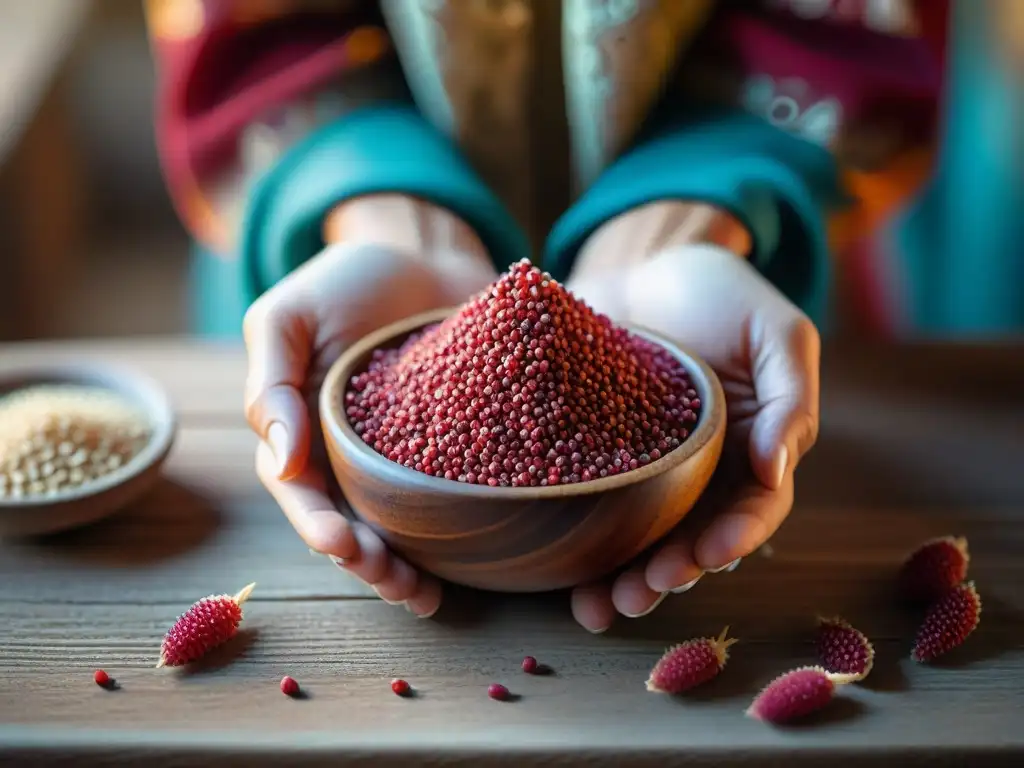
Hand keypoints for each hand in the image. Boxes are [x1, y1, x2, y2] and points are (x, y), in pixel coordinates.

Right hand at [244, 195, 497, 616]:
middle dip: (368, 565)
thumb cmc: (347, 280)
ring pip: (400, 528)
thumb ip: (272, 383)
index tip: (343, 545)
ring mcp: (404, 459)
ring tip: (427, 597)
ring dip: (407, 568)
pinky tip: (474, 563)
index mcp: (304, 433)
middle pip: (351, 526)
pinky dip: (459, 535)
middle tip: (396, 584)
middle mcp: (351, 457)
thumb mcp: (289, 316)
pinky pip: (452, 498)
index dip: (318, 526)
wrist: (425, 254)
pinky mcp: (455, 451)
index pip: (303, 494)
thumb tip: (279, 461)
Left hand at [565, 204, 819, 631]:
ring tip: (596, 606)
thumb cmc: (719, 291)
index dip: (734, 539)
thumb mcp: (775, 329)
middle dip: (667, 574)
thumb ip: (791, 396)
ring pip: (636, 537)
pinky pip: (585, 503)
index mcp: (750, 451)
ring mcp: (641, 467)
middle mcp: (698, 472)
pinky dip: (573, 540)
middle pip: (689, 540)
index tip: (707, 556)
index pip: (753, 510)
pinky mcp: (591, 455)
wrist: (641, 259)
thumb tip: (776, 468)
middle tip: (639, 594)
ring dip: (619, 577)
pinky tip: (553, 566)